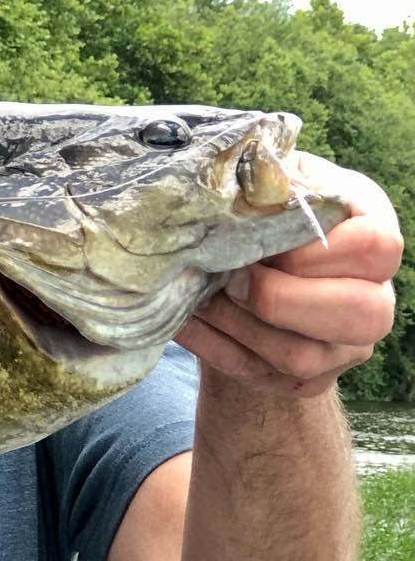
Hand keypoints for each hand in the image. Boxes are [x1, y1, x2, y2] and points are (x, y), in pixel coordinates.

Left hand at [177, 153, 402, 395]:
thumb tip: (241, 186)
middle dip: (278, 298)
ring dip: (235, 325)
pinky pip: (258, 374)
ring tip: (199, 296)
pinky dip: (211, 345)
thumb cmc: (259, 215)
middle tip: (228, 278)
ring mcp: (343, 346)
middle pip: (360, 313)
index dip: (313, 250)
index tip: (260, 242)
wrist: (245, 272)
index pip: (375, 247)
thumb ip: (264, 181)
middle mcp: (374, 294)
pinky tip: (185, 319)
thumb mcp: (265, 185)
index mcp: (373, 232)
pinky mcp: (305, 380)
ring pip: (301, 357)